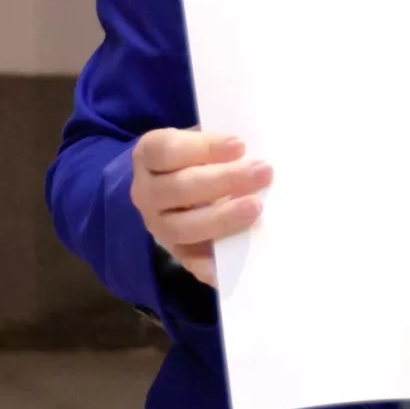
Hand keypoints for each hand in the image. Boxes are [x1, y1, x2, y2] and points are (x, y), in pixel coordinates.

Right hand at [130, 127, 271, 286]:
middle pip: (179, 187)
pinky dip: (209, 266)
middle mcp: (146, 192)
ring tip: (255, 207)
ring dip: (221, 218)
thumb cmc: (201, 156)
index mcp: (148, 155)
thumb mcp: (205, 142)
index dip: (203, 147)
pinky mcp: (175, 252)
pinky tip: (230, 266)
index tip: (240, 145)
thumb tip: (261, 149)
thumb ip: (224, 146)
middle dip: (224, 180)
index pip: (166, 150)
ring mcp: (158, 225)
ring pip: (181, 227)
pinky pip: (190, 262)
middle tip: (263, 172)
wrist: (185, 184)